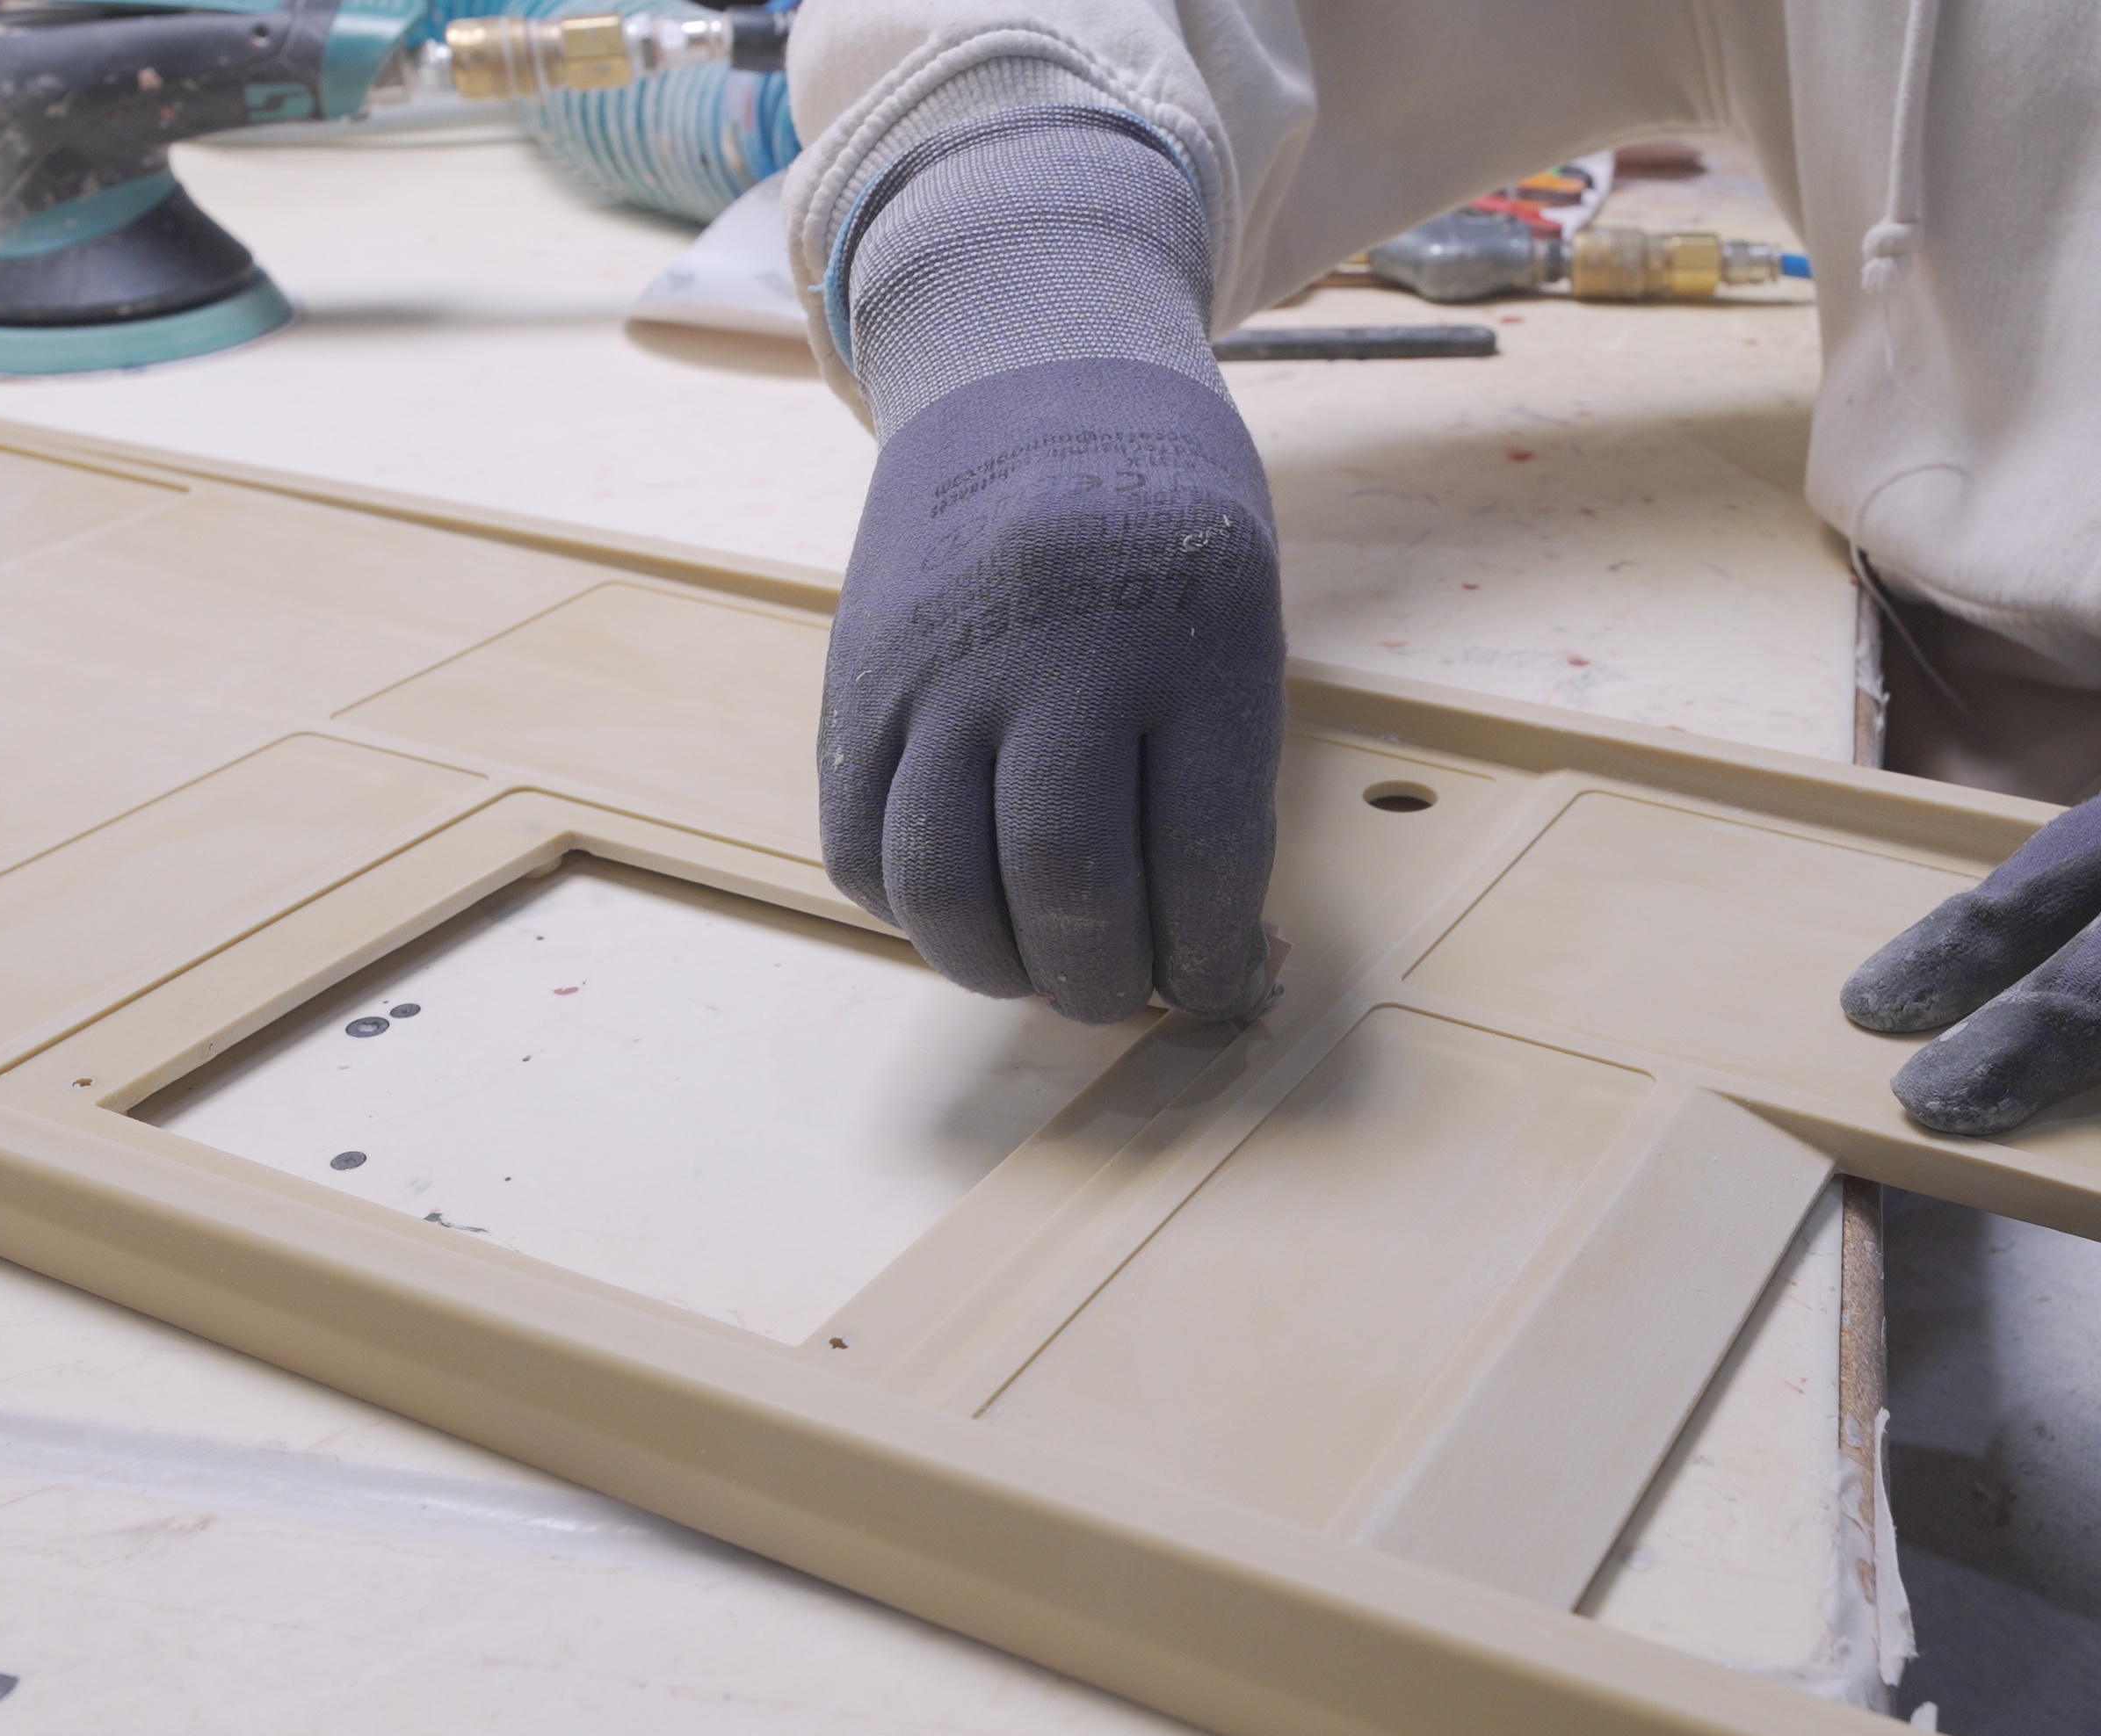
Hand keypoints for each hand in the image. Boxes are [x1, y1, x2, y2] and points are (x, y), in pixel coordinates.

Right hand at [820, 357, 1283, 1023]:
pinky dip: (913, 911)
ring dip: (998, 967)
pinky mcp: (860, 680)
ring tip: (1040, 967)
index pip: (1203, 858)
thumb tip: (1207, 955)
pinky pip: (862, 845)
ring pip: (944, 884)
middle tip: (1123, 990)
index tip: (1222, 986)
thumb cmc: (1164, 527)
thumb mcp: (1240, 621)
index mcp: (1188, 636)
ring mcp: (941, 667)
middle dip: (1104, 981)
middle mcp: (1054, 652)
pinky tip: (965, 905)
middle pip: (1066, 882)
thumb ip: (1223, 779)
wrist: (1031, 381)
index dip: (1216, 960)